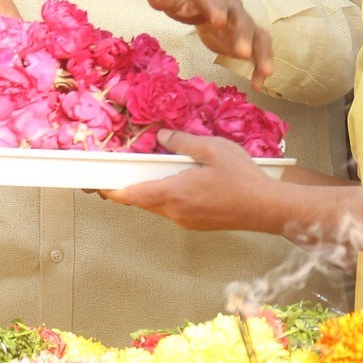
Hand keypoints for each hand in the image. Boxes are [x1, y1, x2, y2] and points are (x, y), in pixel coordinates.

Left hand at [103, 129, 275, 230]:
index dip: (109, 190)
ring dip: (150, 191)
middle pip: (141, 201)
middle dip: (129, 187)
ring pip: (157, 206)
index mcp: (173, 193)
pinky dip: (167, 196)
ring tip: (155, 170)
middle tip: (121, 171)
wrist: (267, 208)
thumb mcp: (212, 148)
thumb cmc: (242, 178)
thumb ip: (182, 142)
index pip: (130, 195)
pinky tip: (180, 181)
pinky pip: (173, 210)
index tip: (95, 183)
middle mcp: (175, 212)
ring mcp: (186, 221)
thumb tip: (161, 138)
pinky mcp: (197, 224)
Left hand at [144, 0, 272, 91]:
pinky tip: (258, 84)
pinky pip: (260, 50)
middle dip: (243, 35)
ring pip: (257, 34)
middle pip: (240, 19)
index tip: (218, 21)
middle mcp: (231, 7)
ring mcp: (242, 22)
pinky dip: (261, 65)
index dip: (216, 9)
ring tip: (265, 72)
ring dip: (261, 52)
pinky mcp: (247, 38)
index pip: (213, 0)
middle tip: (242, 52)